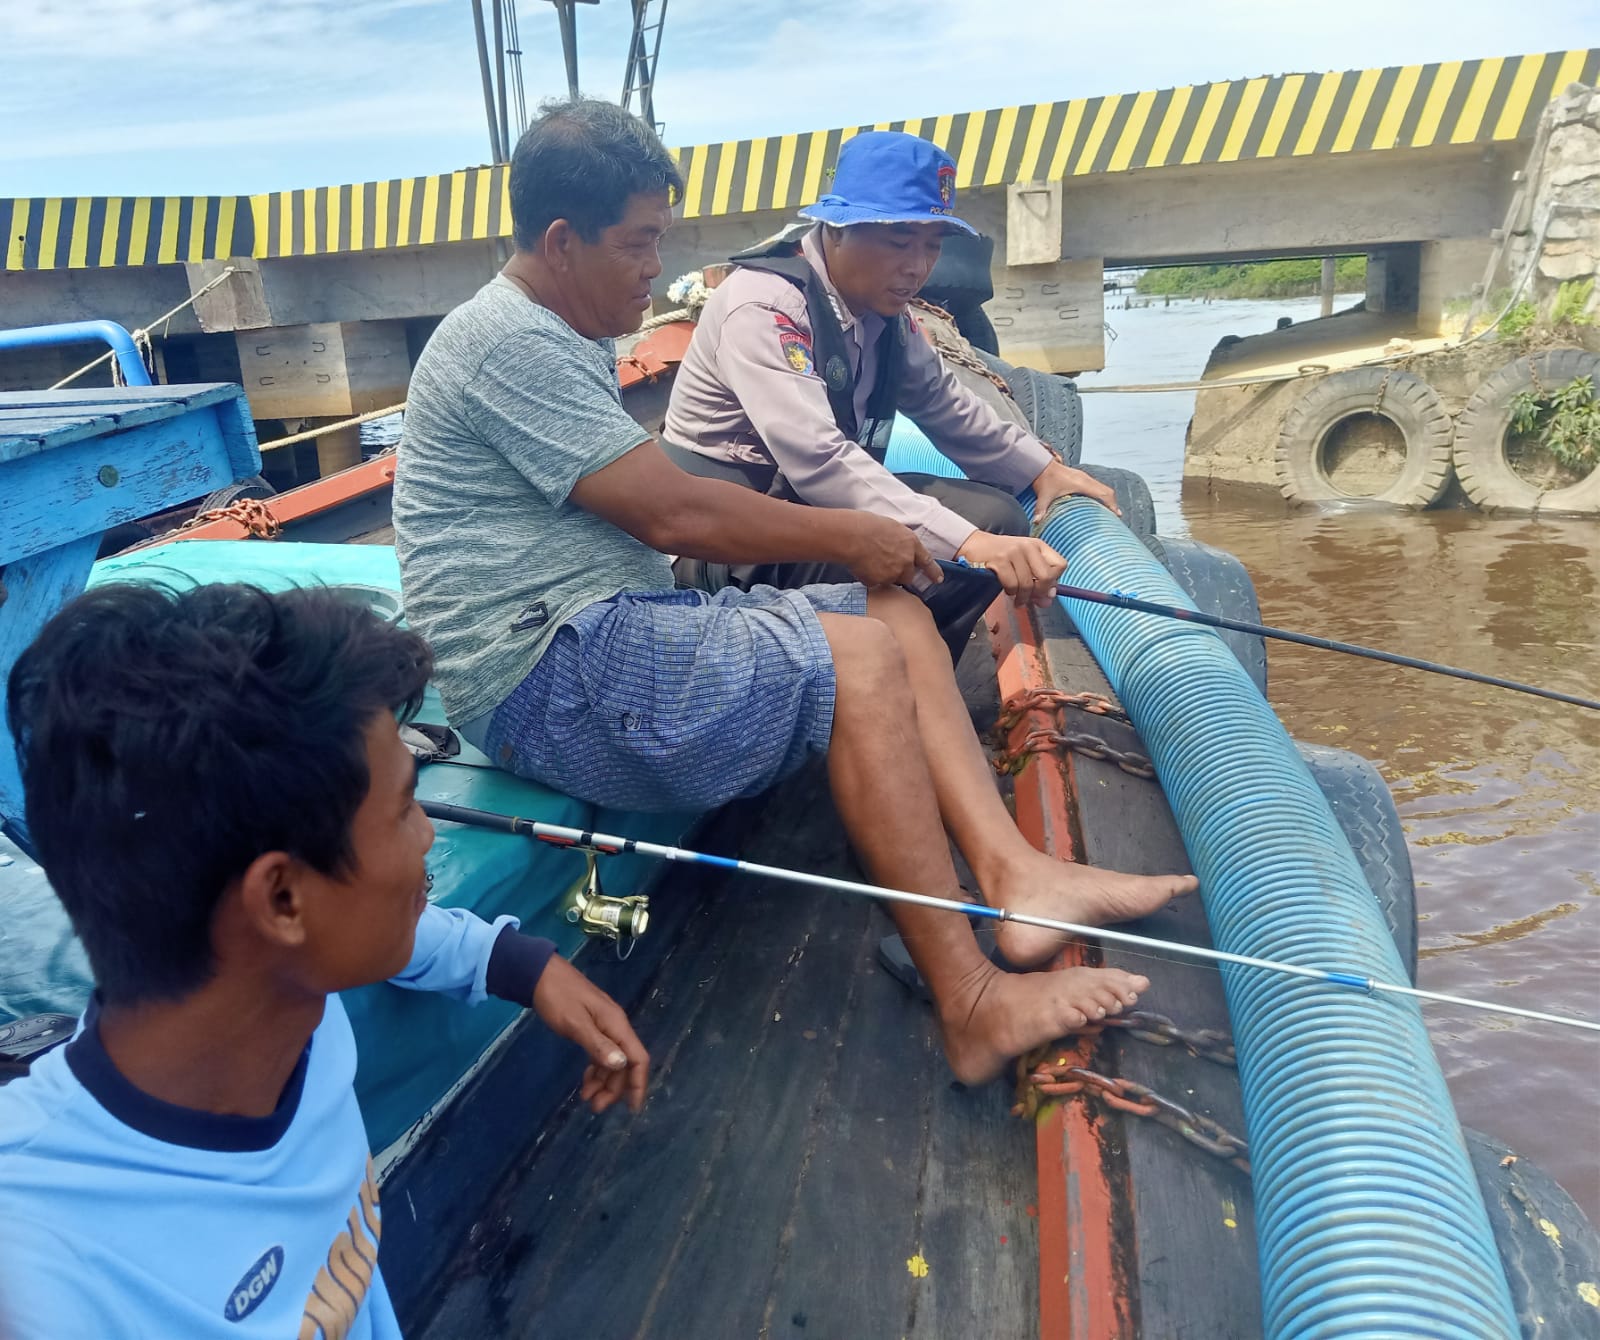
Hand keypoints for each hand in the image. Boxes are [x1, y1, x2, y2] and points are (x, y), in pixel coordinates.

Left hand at [531, 955, 649, 1112]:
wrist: (540, 974)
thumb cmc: (557, 997)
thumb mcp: (575, 1023)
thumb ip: (598, 1045)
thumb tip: (621, 1065)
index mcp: (616, 1025)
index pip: (638, 1059)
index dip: (638, 1084)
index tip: (632, 1109)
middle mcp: (615, 1027)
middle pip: (625, 1064)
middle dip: (614, 1088)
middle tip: (594, 1107)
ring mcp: (604, 1026)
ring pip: (613, 1061)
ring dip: (604, 1081)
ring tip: (586, 1098)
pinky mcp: (592, 1027)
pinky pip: (601, 1054)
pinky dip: (596, 1070)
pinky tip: (585, 1080)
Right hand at [840, 512, 942, 588]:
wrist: (852, 535)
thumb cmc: (867, 525)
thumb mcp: (892, 527)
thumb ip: (901, 542)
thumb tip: (899, 548)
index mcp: (911, 543)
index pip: (927, 561)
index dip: (933, 571)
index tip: (938, 579)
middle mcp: (906, 560)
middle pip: (908, 576)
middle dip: (900, 574)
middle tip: (886, 565)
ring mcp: (893, 573)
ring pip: (891, 581)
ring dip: (884, 576)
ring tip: (869, 561)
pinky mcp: (879, 581)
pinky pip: (875, 583)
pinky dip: (869, 578)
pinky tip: (861, 566)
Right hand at [956, 530, 1065, 606]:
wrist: (974, 544)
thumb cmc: (1000, 556)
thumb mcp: (1023, 564)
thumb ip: (1038, 581)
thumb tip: (1048, 600)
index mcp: (1038, 545)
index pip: (1061, 565)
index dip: (1054, 581)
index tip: (1043, 588)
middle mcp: (1028, 546)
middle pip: (1046, 577)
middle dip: (1038, 593)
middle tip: (1029, 598)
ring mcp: (1014, 552)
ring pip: (1028, 584)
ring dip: (1021, 597)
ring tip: (1016, 598)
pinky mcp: (1000, 560)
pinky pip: (1012, 585)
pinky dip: (1010, 592)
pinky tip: (1005, 589)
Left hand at [1030, 461, 1119, 519]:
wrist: (1040, 464)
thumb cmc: (1044, 479)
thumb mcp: (1043, 495)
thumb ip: (1040, 508)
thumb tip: (1036, 522)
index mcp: (1081, 483)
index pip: (1103, 493)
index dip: (1111, 504)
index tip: (1117, 514)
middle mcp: (1086, 479)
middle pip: (1106, 490)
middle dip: (1113, 503)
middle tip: (1116, 516)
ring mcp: (1084, 477)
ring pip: (1102, 488)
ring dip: (1108, 498)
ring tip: (1111, 512)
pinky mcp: (1081, 477)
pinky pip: (1096, 486)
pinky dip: (1101, 494)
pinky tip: (1099, 504)